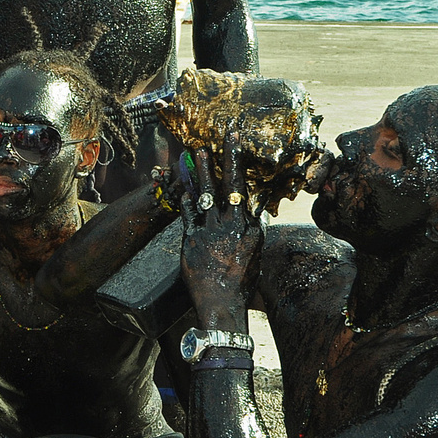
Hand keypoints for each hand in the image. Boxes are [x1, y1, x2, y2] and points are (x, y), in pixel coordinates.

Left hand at [179, 134, 262, 315]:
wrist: (222, 302)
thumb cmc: (240, 281)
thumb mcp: (254, 253)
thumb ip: (252, 230)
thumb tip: (252, 213)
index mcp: (248, 226)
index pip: (244, 189)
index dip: (239, 164)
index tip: (236, 142)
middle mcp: (231, 224)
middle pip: (228, 184)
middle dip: (225, 158)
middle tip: (222, 135)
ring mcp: (210, 230)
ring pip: (205, 193)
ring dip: (202, 171)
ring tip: (197, 152)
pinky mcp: (191, 239)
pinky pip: (187, 212)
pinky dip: (186, 197)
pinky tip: (184, 184)